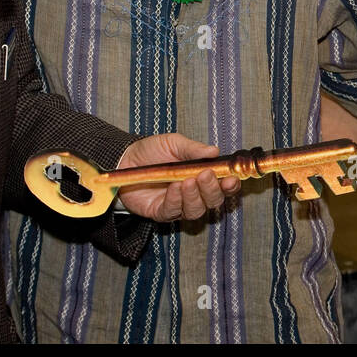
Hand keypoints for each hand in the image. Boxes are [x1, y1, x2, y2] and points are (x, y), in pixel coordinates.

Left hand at [114, 133, 240, 221]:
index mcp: (202, 176)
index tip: (231, 178)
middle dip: (212, 189)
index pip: (224, 186)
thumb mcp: (173, 143)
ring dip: (195, 196)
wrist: (125, 159)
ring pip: (196, 210)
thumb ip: (193, 149)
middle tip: (205, 175)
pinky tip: (174, 188)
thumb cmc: (152, 151)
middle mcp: (194, 194)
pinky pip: (173, 212)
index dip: (230, 185)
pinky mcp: (161, 212)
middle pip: (213, 201)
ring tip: (187, 181)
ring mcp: (178, 205)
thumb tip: (215, 151)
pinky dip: (177, 200)